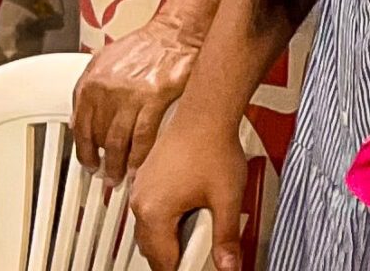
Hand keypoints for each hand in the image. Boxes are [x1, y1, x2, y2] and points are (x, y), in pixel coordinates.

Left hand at [75, 0, 210, 183]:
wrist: (176, 32)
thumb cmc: (146, 45)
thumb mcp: (105, 60)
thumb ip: (89, 88)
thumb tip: (78, 118)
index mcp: (92, 82)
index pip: (80, 126)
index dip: (83, 150)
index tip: (88, 163)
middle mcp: (107, 90)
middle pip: (98, 138)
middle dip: (102, 162)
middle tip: (106, 176)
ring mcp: (131, 96)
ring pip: (118, 142)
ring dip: (119, 165)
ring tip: (122, 177)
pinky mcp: (155, 99)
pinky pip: (143, 136)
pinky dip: (139, 156)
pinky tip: (139, 166)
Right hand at [130, 99, 249, 270]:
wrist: (206, 113)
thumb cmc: (213, 147)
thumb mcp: (227, 199)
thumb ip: (226, 238)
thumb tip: (228, 266)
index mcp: (154, 212)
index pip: (162, 261)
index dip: (182, 267)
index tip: (197, 264)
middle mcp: (141, 201)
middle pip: (152, 248)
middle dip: (175, 254)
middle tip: (201, 246)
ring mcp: (141, 188)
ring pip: (149, 228)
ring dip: (170, 235)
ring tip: (200, 222)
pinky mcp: (146, 177)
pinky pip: (150, 209)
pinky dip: (166, 217)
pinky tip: (190, 206)